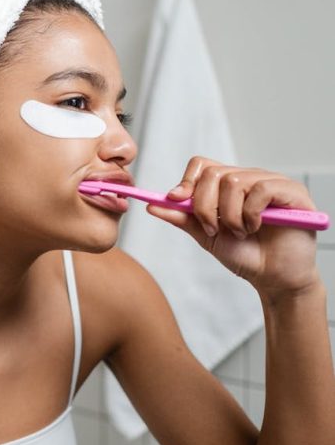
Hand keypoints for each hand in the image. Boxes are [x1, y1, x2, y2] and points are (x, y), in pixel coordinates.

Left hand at [145, 156, 320, 298]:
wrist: (273, 278)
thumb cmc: (245, 255)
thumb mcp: (206, 236)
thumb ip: (182, 218)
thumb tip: (152, 205)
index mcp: (229, 185)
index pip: (202, 165)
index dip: (186, 181)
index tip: (176, 201)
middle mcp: (250, 178)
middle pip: (213, 173)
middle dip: (205, 206)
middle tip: (214, 229)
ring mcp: (272, 182)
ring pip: (234, 181)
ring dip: (230, 215)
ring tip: (240, 232)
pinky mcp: (292, 192)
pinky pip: (261, 189)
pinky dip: (251, 214)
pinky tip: (256, 227)